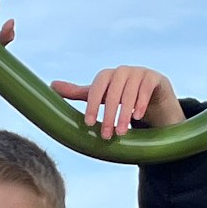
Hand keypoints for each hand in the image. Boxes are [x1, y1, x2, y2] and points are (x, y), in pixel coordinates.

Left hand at [52, 66, 183, 138]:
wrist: (152, 94)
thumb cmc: (120, 95)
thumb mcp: (100, 96)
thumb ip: (78, 92)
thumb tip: (51, 85)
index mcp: (107, 76)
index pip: (97, 87)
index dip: (92, 104)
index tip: (89, 123)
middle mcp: (122, 71)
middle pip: (114, 92)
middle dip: (109, 115)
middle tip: (107, 136)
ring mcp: (140, 72)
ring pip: (130, 92)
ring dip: (124, 113)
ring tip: (122, 132)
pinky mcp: (154, 78)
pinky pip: (146, 89)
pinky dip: (141, 103)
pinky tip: (137, 117)